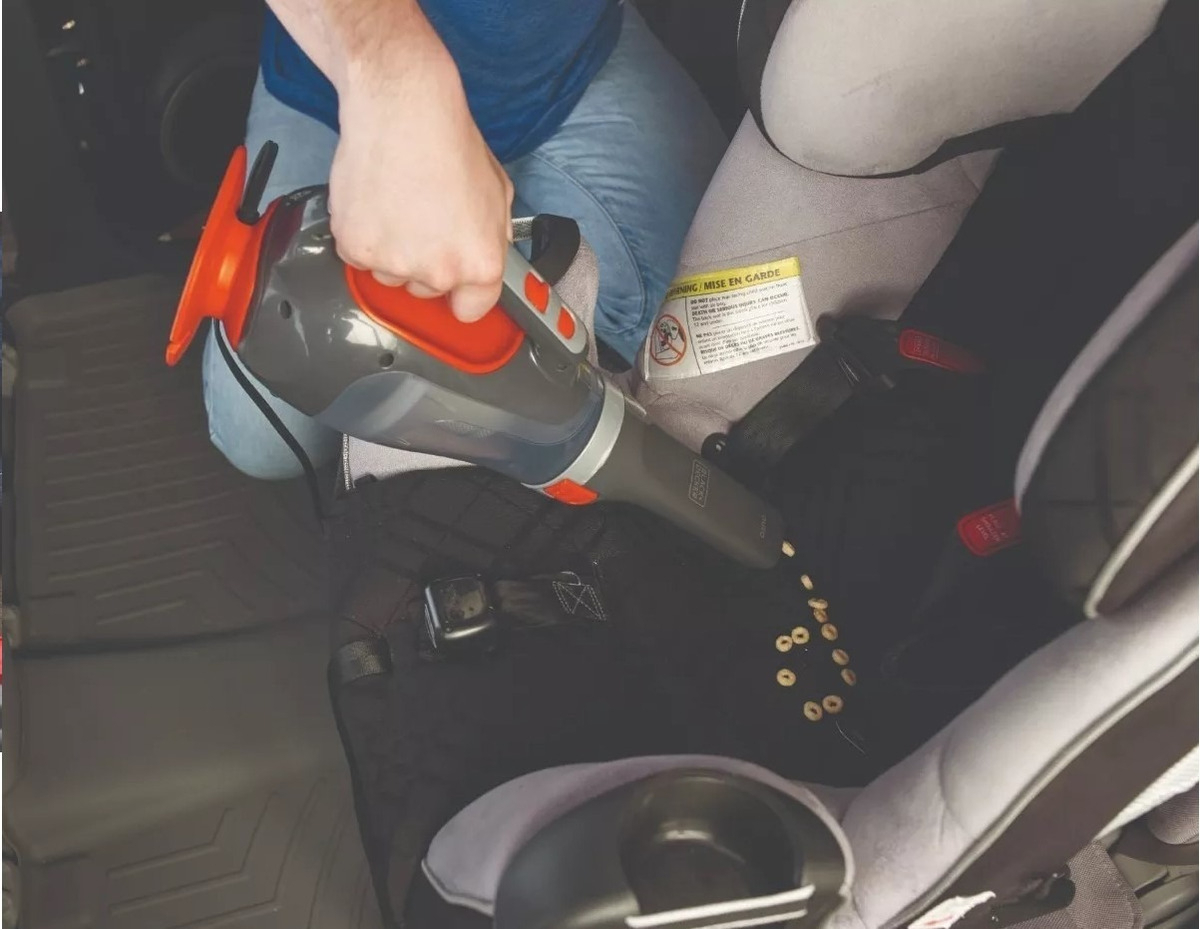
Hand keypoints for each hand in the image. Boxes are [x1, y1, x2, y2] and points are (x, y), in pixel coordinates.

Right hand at [329, 33, 513, 321]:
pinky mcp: (356, 248)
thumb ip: (492, 235)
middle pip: (428, 291)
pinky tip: (376, 201)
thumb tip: (484, 251)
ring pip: (391, 275)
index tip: (455, 285)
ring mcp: (394, 263)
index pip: (471, 311)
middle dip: (426, 263)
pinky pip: (359, 257)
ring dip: (393, 250)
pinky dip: (364, 235)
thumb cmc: (449, 141)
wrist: (402, 109)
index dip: (463, 294)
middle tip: (424, 219)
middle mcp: (439, 272)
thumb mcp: (498, 193)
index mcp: (480, 263)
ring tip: (399, 204)